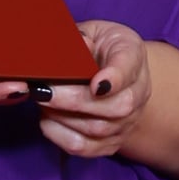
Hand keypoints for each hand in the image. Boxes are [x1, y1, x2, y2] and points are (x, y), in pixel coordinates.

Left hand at [37, 24, 178, 179]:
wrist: (117, 77)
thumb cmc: (100, 49)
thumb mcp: (93, 31)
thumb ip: (79, 36)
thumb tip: (72, 46)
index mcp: (132, 55)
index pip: (128, 67)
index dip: (114, 78)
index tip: (96, 84)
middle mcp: (138, 92)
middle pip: (115, 107)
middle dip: (73, 101)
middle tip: (42, 90)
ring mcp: (127, 122)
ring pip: (97, 130)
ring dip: (61, 117)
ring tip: (41, 100)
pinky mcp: (111, 143)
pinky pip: (85, 148)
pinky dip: (60, 135)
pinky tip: (47, 119)